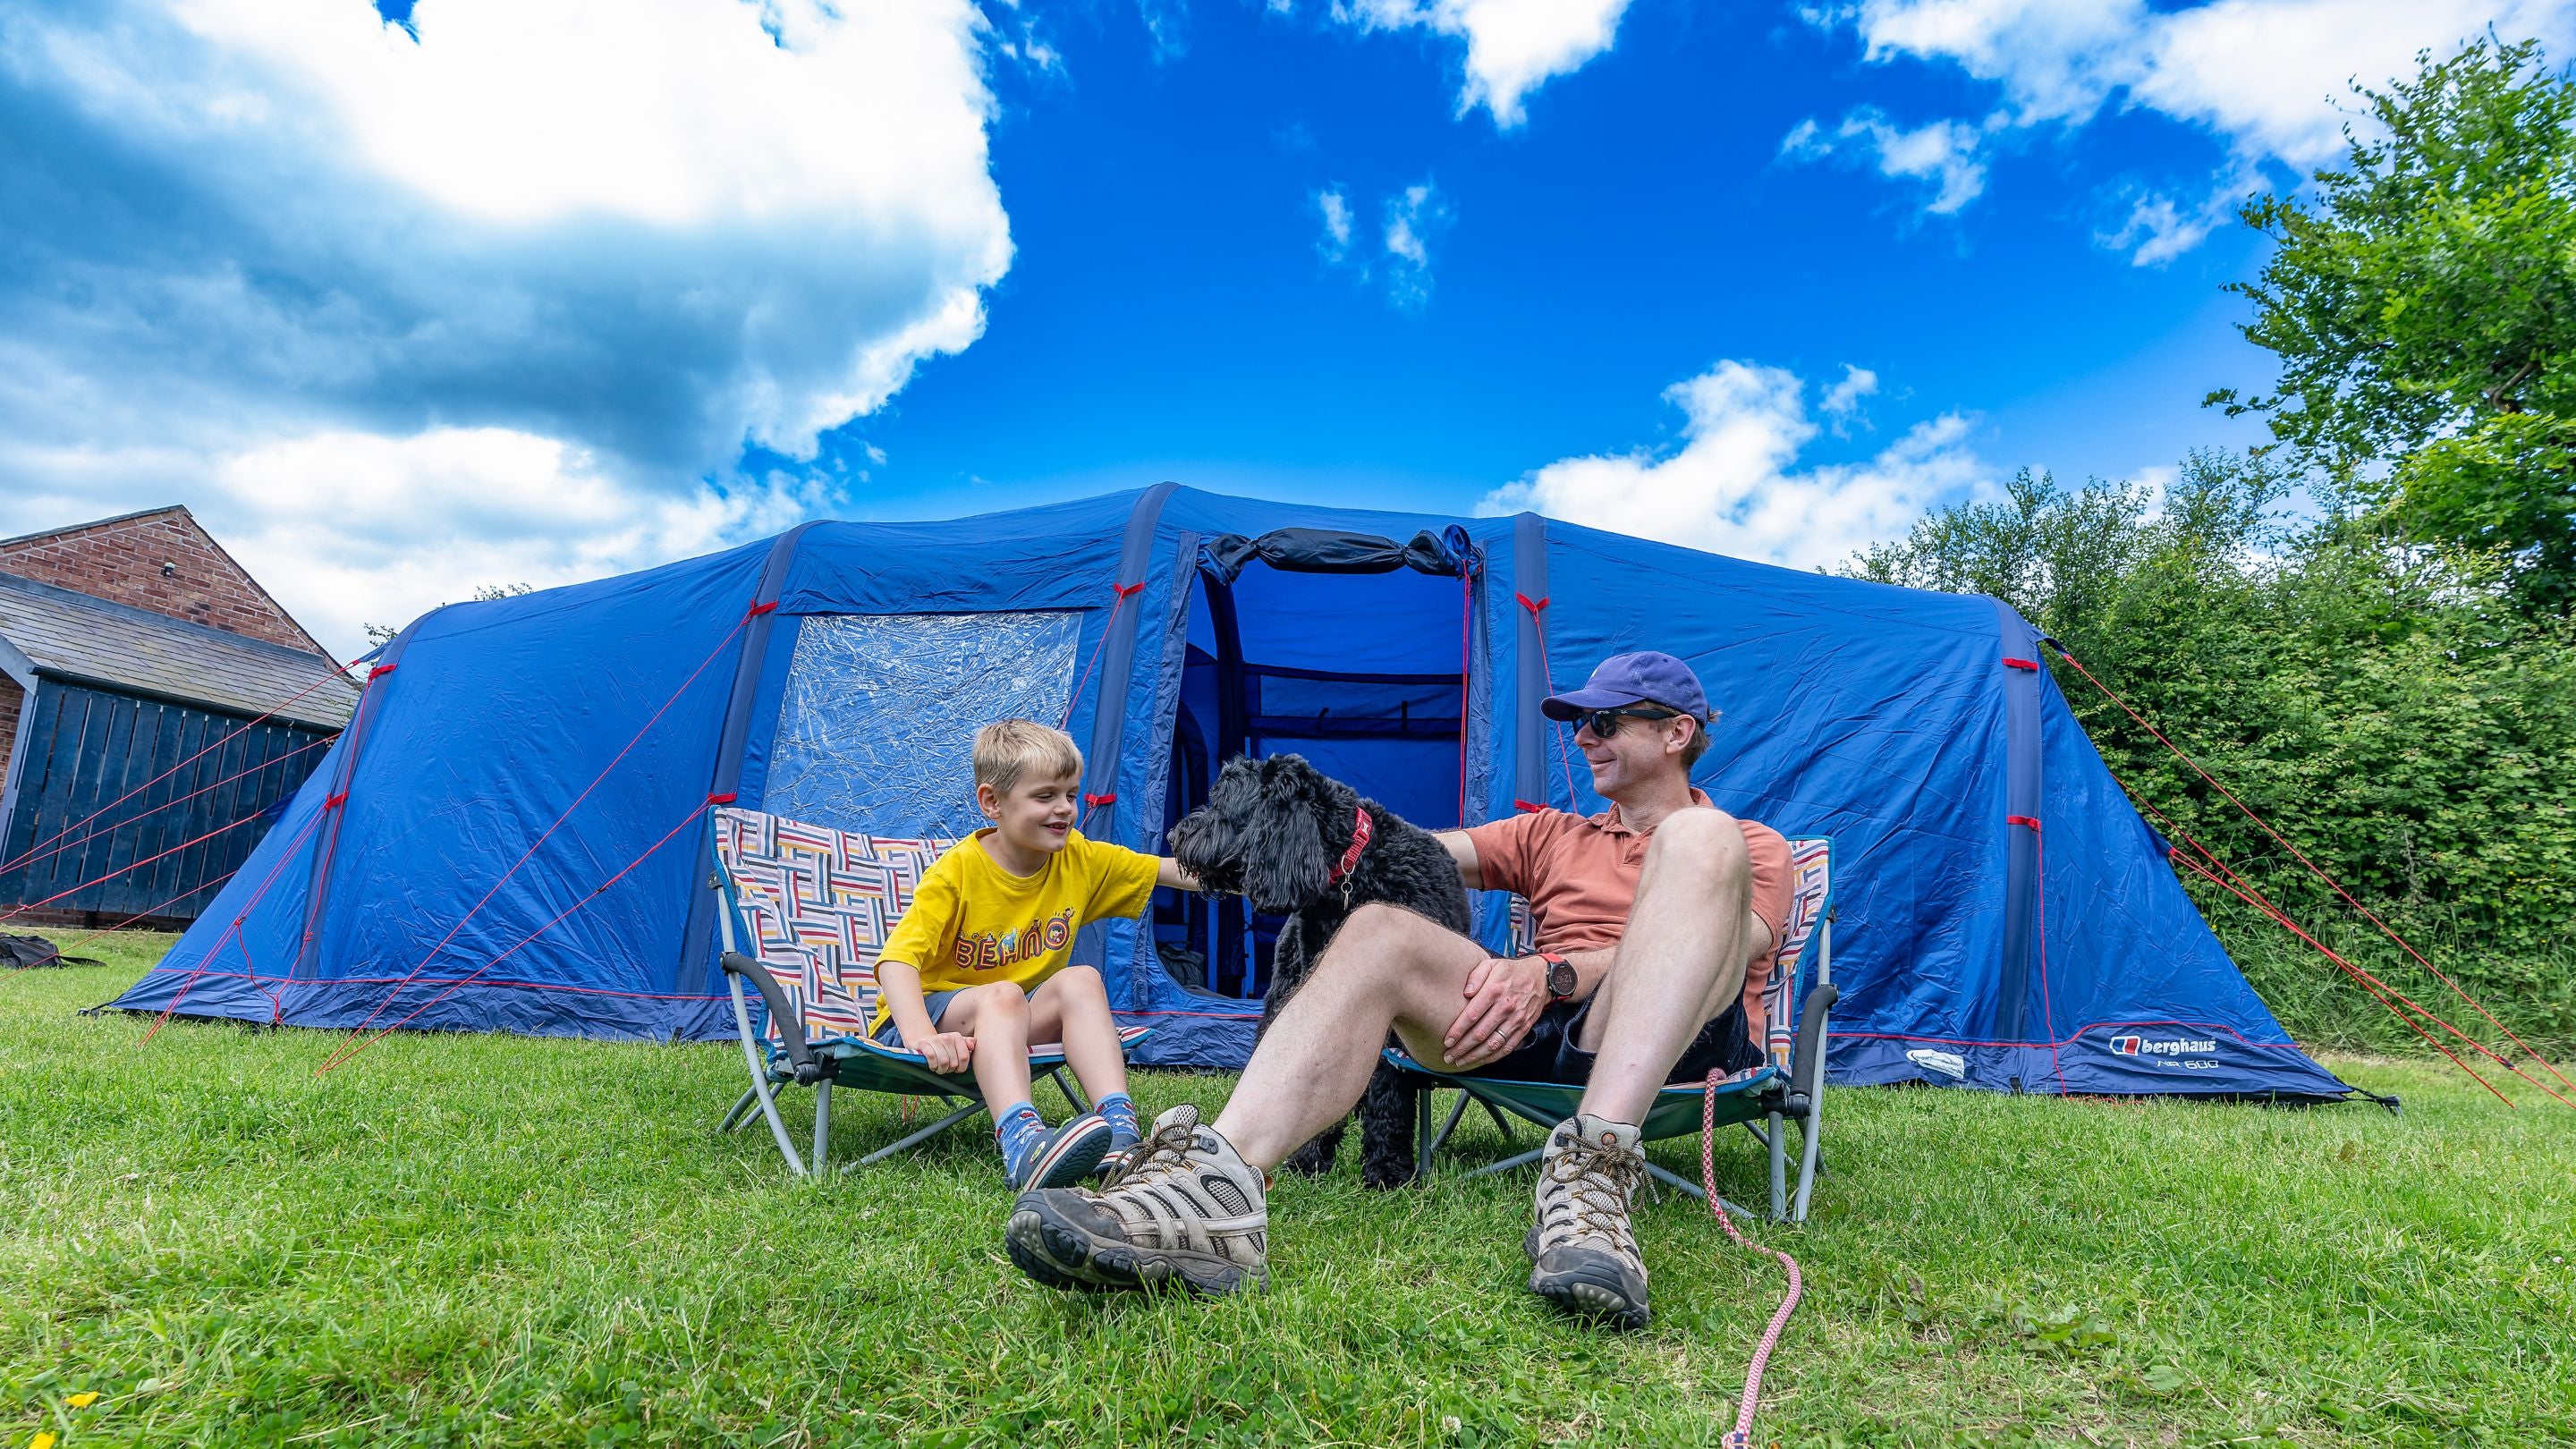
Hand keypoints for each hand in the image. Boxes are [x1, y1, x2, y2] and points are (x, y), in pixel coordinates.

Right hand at [917, 1031, 973, 1073]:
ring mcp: (934, 1040)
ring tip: (940, 1068)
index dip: (961, 1067)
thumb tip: (972, 1046)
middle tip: (947, 1069)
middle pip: (953, 1062)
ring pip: (943, 1061)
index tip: (957, 1069)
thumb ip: (968, 1044)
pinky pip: (931, 1058)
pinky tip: (933, 1066)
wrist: (925, 1041)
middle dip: (950, 1070)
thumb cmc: (944, 1047)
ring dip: (941, 1069)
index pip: (964, 1057)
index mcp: (957, 1037)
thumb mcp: (957, 1044)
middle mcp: (947, 1037)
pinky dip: (933, 1065)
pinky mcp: (923, 1044)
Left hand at [1444, 955, 1548, 1069]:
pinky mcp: (1524, 1028)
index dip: (1458, 1030)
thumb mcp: (1492, 965)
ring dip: (1474, 1056)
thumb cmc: (1511, 971)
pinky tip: (1479, 1060)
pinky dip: (1492, 1057)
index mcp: (1495, 990)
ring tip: (1460, 1061)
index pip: (1472, 1015)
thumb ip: (1476, 976)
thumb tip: (1465, 993)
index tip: (1447, 1040)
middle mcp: (1506, 1007)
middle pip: (1480, 1033)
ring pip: (1493, 1044)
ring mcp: (1516, 1020)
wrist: (1542, 977)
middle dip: (1462, 1048)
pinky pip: (1507, 1047)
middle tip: (1448, 1056)